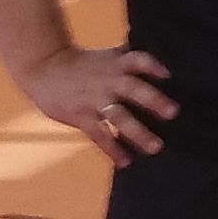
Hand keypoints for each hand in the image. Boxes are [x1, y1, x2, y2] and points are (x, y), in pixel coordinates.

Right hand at [20, 43, 174, 162]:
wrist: (43, 67)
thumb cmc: (83, 64)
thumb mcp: (106, 56)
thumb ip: (128, 59)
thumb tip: (161, 62)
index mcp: (116, 64)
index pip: (138, 59)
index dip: (153, 66)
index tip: (168, 75)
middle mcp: (109, 81)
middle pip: (133, 89)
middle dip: (153, 100)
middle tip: (173, 113)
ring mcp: (94, 99)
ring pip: (119, 117)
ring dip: (138, 133)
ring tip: (156, 148)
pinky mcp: (81, 116)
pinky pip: (100, 135)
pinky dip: (113, 149)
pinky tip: (126, 162)